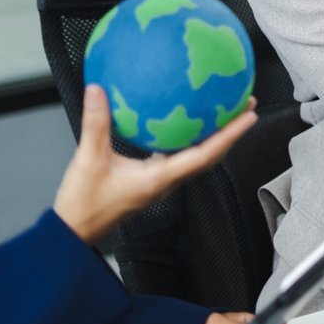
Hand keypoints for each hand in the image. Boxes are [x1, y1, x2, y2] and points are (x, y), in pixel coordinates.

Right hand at [53, 84, 257, 245]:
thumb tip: (98, 91)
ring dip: (215, 136)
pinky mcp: (151, 181)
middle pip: (211, 155)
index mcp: (160, 178)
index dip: (230, 135)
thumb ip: (95, 124)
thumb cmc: (83, 205)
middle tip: (245, 106)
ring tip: (223, 112)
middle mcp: (167, 181)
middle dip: (231, 131)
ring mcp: (161, 182)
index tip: (249, 116)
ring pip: (198, 157)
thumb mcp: (88, 160)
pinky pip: (179, 157)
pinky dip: (189, 139)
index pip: (206, 154)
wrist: (74, 232)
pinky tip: (183, 123)